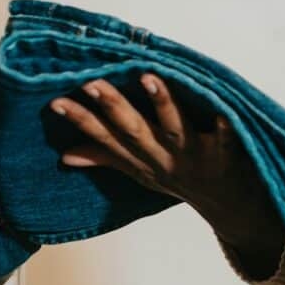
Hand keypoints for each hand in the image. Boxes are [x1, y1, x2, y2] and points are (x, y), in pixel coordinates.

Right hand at [50, 75, 284, 247]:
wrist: (229, 206)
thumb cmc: (181, 179)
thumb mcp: (139, 171)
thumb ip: (106, 157)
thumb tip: (65, 154)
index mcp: (141, 159)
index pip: (105, 139)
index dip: (81, 121)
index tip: (56, 101)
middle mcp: (162, 158)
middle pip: (133, 131)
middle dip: (112, 107)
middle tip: (91, 83)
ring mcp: (193, 156)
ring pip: (173, 127)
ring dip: (161, 104)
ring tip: (148, 78)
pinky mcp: (224, 154)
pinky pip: (224, 140)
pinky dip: (224, 128)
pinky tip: (223, 113)